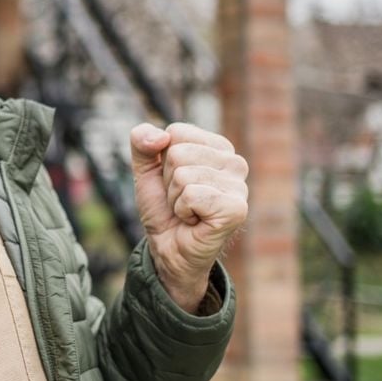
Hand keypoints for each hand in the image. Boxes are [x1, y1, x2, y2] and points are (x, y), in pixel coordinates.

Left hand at [129, 122, 247, 312]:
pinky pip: (191, 195)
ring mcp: (239, 186)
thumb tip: (160, 135)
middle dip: (168, 181)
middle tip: (181, 200)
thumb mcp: (145, 170)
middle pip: (177, 153)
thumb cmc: (164, 208)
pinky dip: (183, 211)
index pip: (176, 133)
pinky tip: (195, 221)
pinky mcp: (236, 209)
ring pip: (183, 175)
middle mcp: (235, 163)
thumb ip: (142, 142)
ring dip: (175, 198)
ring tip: (188, 212)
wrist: (168, 248)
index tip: (175, 182)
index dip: (163, 160)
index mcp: (218, 147)